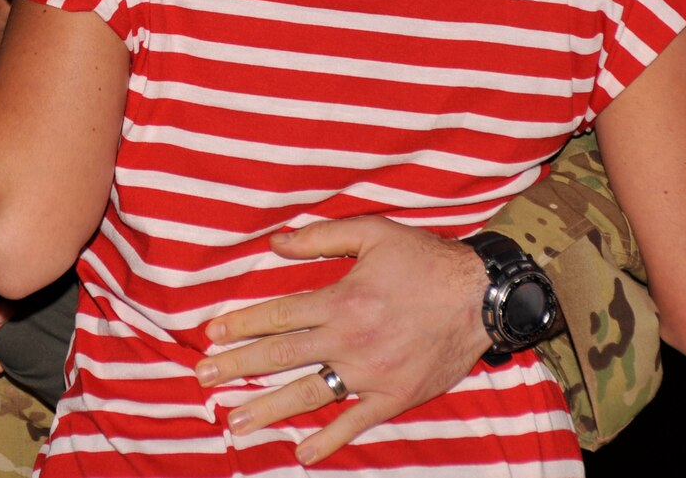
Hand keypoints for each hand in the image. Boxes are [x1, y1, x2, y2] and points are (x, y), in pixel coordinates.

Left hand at [195, 217, 489, 464]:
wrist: (482, 297)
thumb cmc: (426, 259)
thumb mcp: (374, 232)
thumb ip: (322, 236)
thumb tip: (274, 242)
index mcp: (341, 299)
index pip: (278, 315)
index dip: (241, 325)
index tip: (211, 334)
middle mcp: (349, 340)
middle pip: (281, 357)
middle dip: (237, 368)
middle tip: (203, 379)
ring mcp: (370, 373)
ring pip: (308, 394)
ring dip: (268, 410)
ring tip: (235, 423)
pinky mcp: (394, 397)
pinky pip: (354, 422)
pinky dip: (328, 440)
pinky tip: (301, 453)